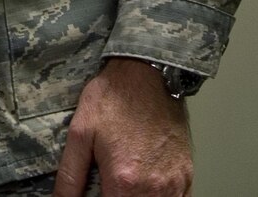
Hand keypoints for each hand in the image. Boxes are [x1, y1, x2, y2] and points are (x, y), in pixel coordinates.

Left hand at [52, 56, 193, 196]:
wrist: (147, 74)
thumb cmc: (113, 99)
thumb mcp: (80, 134)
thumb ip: (70, 176)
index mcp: (124, 182)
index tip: (96, 192)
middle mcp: (154, 188)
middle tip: (108, 186)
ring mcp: (175, 183)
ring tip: (123, 186)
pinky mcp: (187, 174)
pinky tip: (145, 188)